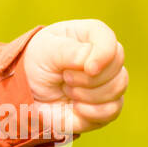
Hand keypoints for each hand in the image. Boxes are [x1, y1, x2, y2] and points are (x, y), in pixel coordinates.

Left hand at [21, 19, 127, 134]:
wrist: (30, 91)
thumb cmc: (39, 62)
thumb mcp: (46, 51)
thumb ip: (69, 51)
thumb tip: (92, 65)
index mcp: (90, 35)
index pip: (108, 40)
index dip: (104, 55)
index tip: (89, 69)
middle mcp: (104, 56)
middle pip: (117, 66)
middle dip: (89, 79)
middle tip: (65, 78)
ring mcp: (109, 80)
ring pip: (118, 88)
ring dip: (88, 95)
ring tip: (67, 89)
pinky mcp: (107, 103)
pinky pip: (112, 110)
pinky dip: (92, 112)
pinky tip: (75, 107)